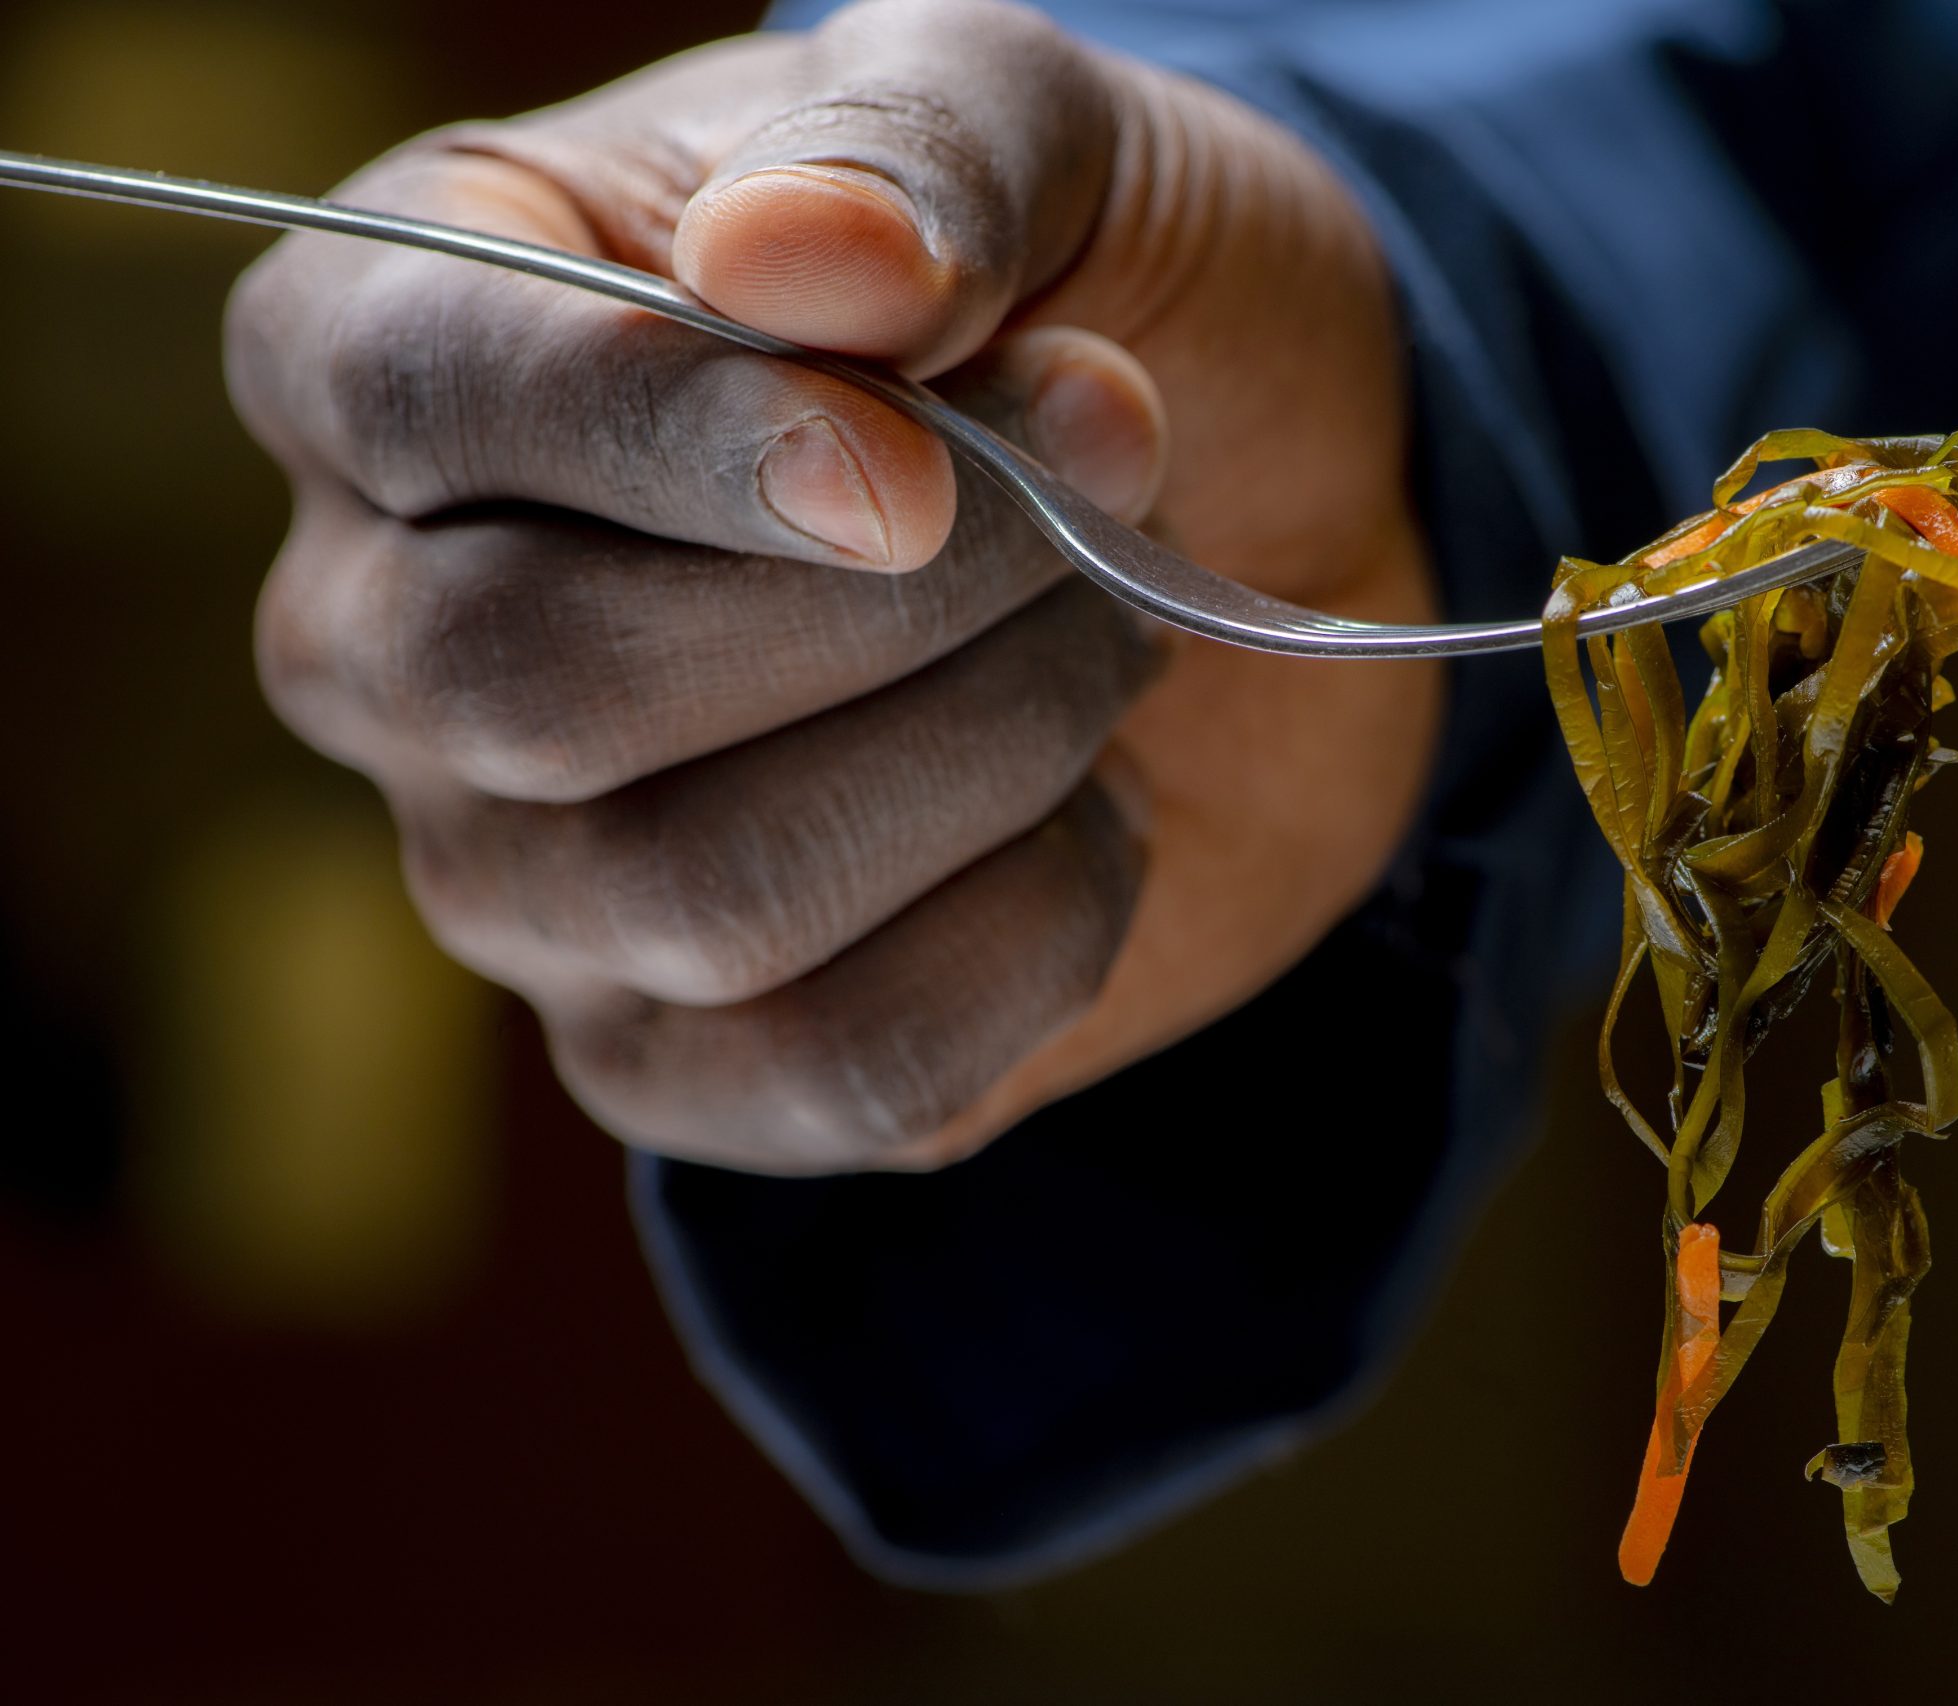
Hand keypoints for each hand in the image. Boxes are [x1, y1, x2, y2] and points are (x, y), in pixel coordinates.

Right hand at [225, 0, 1440, 1173]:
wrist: (1251, 528)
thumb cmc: (1100, 301)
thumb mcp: (1054, 136)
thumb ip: (922, 149)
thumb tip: (799, 267)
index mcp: (400, 339)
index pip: (419, 397)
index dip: (675, 436)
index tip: (920, 464)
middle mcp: (398, 638)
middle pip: (541, 684)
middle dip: (898, 606)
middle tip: (1097, 495)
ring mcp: (524, 882)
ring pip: (709, 894)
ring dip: (998, 745)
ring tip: (1110, 629)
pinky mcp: (692, 1062)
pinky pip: (842, 1067)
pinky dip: (1042, 926)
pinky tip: (1094, 809)